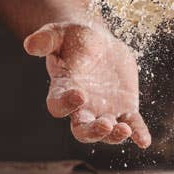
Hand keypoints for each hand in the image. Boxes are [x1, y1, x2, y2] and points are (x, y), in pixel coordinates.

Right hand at [24, 22, 150, 147]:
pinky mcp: (125, 108)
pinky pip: (132, 124)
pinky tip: (144, 141)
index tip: (79, 95)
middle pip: (83, 130)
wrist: (99, 42)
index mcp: (63, 90)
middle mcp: (82, 107)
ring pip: (107, 132)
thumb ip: (46, 39)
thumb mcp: (59, 33)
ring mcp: (104, 111)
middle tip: (105, 124)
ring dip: (115, 135)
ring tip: (125, 130)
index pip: (59, 105)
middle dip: (93, 131)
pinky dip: (138, 133)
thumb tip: (30, 44)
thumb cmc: (74, 38)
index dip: (66, 103)